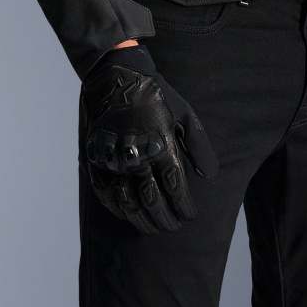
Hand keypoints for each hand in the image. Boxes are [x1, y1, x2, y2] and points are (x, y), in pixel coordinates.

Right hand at [79, 44, 219, 232]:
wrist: (117, 78)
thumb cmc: (157, 98)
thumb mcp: (186, 115)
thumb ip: (200, 146)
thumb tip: (210, 176)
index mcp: (161, 144)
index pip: (175, 187)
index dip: (184, 207)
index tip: (190, 216)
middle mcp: (137, 154)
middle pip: (152, 199)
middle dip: (165, 219)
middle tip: (173, 227)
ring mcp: (113, 158)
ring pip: (127, 201)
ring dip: (141, 220)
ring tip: (152, 228)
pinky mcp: (96, 158)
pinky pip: (105, 192)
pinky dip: (117, 208)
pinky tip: (128, 214)